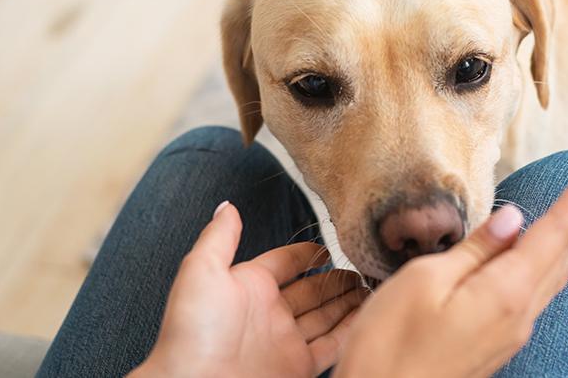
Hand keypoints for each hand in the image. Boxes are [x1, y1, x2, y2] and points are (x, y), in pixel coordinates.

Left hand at [131, 203, 366, 377]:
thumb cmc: (193, 331)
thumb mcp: (201, 271)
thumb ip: (219, 237)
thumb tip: (227, 205)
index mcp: (248, 287)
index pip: (285, 263)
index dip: (308, 253)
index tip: (331, 244)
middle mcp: (269, 314)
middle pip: (311, 290)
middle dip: (336, 278)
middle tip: (363, 266)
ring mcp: (285, 342)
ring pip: (326, 316)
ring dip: (348, 301)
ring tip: (374, 286)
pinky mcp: (299, 367)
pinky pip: (333, 346)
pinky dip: (352, 331)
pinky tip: (370, 315)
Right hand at [334, 164, 567, 377]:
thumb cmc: (389, 346)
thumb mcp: (424, 282)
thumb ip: (474, 249)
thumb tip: (514, 218)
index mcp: (504, 291)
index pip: (553, 232)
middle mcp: (519, 313)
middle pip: (563, 253)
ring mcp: (510, 331)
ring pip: (557, 275)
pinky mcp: (497, 342)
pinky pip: (542, 295)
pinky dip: (560, 269)